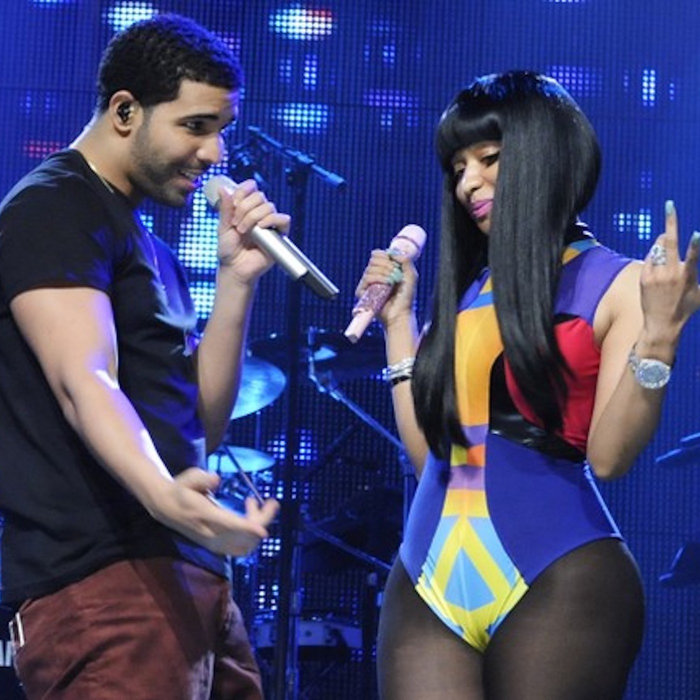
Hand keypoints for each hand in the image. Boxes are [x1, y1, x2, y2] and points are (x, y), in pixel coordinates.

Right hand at [149, 467, 278, 555]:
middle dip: (262, 521)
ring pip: (245, 545)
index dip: (248, 529)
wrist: (166, 507)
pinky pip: (241, 547)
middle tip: (272, 502)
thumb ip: (202, 478)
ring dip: (258, 527)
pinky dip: (252, 535)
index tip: (263, 531)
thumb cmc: (181, 489)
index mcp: (205, 516)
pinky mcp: (217, 546)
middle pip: (244, 537)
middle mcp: (211, 534)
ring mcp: (214, 543)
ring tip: (256, 504)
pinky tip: (250, 514)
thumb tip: (216, 479)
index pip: (230, 526)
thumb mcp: (188, 478)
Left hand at [216, 179, 290, 283]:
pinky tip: (261, 227)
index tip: (234, 203)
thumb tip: (223, 189)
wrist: (235, 268)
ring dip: (253, 217)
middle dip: (245, 208)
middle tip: (236, 224)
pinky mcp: (279, 234)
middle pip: (259, 196)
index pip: (250, 188)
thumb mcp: (223, 227)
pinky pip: (283, 219)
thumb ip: (225, 209)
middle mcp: (259, 213)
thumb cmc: (228, 250)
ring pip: (269, 206)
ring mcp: (269, 223)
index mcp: (245, 208)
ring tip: (244, 231)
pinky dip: (272, 220)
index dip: (243, 190)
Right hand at [355, 248, 417, 326]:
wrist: (400, 313)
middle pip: (374, 259)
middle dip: (387, 265)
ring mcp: (368, 283)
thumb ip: (405, 260)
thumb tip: (391, 252)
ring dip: (384, 273)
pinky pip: (367, 278)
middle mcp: (374, 275)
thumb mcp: (411, 275)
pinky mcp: (362, 292)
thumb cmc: (406, 297)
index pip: (377, 254)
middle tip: (396, 275)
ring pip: (370, 268)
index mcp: (383, 270)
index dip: (385, 255)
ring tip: (392, 283)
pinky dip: (378, 279)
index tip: (396, 264)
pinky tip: (386, 285)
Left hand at [640, 201, 699, 343]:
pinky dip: (655, 256)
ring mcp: (656, 275)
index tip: (696, 234)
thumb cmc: (685, 308)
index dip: (696, 245)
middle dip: (670, 222)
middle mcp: (671, 273)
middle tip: (669, 206)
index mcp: (688, 275)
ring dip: (662, 241)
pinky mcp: (644, 278)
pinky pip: (649, 259)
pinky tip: (658, 261)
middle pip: (669, 242)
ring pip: (658, 248)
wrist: (662, 324)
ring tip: (665, 241)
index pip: (694, 256)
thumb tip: (699, 265)